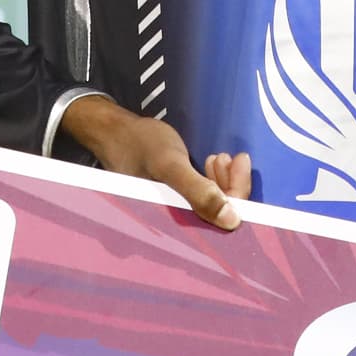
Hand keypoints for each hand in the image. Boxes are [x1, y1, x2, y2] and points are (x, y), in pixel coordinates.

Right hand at [60, 95, 246, 231]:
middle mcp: (173, 224)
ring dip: (221, 181)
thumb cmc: (139, 145)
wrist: (115, 130)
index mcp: (171, 224)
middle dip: (230, 186)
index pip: (217, 223)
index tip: (241, 162)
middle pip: (216, 216)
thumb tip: (232, 222)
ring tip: (219, 157)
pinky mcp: (173, 200)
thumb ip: (197, 192)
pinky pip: (199, 198)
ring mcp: (173, 211)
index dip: (236, 197)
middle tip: (234, 157)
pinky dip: (210, 181)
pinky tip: (210, 162)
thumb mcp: (170, 165)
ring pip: (210, 205)